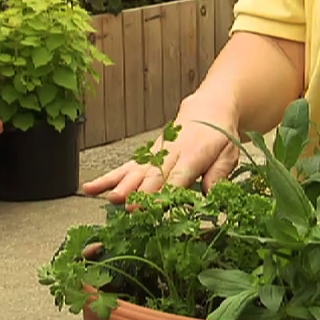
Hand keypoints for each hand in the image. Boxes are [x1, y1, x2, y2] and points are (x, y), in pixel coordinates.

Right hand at [83, 91, 239, 203]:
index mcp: (194, 153)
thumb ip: (219, 174)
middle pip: (153, 174)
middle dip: (142, 192)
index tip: (157, 207)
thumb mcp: (229, 154)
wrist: (208, 111)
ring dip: (123, 185)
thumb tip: (211, 194)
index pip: (178, 175)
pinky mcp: (145, 156)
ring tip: (111, 198)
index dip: (166, 191)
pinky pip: (125, 168)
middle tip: (131, 208)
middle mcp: (170, 153)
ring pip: (136, 170)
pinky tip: (91, 188)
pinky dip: (108, 178)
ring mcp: (155, 154)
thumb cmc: (219, 137)